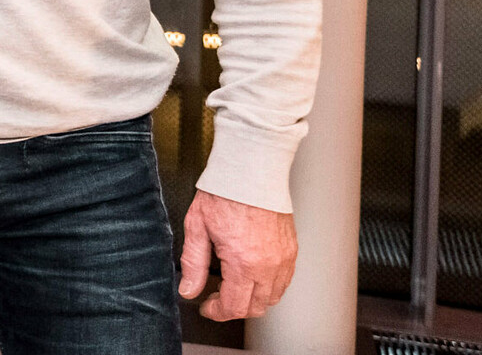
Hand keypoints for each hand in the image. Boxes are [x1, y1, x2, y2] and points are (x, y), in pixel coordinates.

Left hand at [179, 190, 296, 320]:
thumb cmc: (224, 193)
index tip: (207, 306)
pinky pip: (284, 282)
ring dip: (253, 299)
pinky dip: (269, 287)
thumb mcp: (197, 228)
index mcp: (243, 262)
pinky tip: (253, 276)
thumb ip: (193, 264)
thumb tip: (189, 290)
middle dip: (233, 308)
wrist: (250, 170)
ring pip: (272, 298)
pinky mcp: (292, 250)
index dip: (216, 312)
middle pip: (255, 308)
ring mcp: (283, 259)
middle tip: (217, 297)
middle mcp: (268, 265)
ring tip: (234, 286)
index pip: (233, 306)